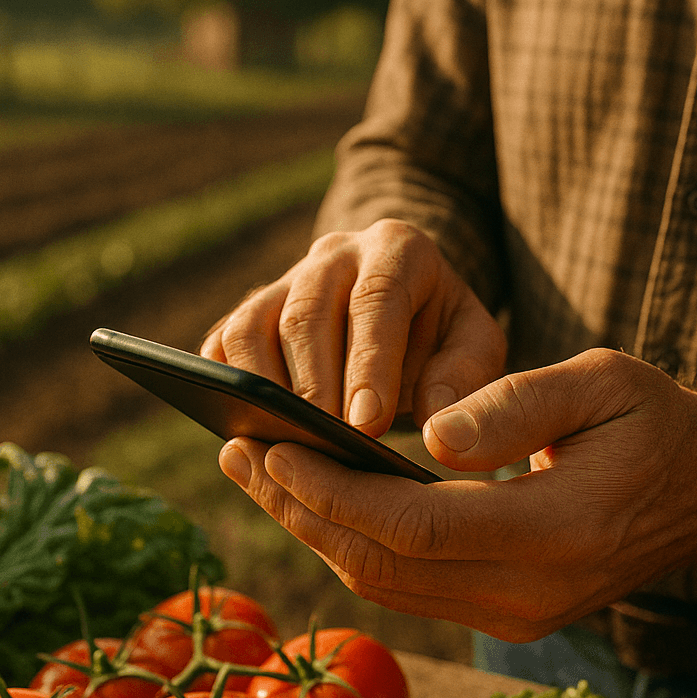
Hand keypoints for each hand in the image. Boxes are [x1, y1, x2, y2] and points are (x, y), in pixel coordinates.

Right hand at [201, 219, 505, 435]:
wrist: (406, 311)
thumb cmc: (442, 335)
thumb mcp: (475, 347)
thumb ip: (465, 378)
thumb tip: (435, 424)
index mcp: (397, 249)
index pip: (377, 299)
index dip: (368, 364)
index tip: (367, 426)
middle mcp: (334, 255)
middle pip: (306, 314)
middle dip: (314, 388)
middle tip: (326, 448)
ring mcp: (284, 281)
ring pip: (251, 327)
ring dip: (264, 391)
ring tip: (288, 446)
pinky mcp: (250, 312)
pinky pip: (221, 346)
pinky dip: (229, 389)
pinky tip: (251, 432)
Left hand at [216, 349, 696, 641]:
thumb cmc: (654, 423)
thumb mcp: (603, 384)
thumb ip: (514, 405)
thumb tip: (426, 434)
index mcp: (557, 533)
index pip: (410, 525)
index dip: (330, 489)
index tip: (269, 445)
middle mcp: (530, 594)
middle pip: (380, 565)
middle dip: (298, 509)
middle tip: (235, 452)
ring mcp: (516, 615)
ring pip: (384, 585)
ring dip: (313, 530)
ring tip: (256, 472)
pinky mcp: (505, 615)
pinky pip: (407, 588)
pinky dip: (352, 544)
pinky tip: (315, 500)